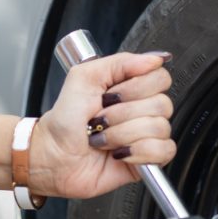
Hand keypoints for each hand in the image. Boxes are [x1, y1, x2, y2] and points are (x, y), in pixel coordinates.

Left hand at [29, 51, 174, 198]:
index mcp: (130, 88)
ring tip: (103, 138)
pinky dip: (138, 152)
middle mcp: (142, 110)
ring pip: (158, 128)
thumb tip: (154, 59)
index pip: (160, 77)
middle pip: (161, 104)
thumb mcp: (83, 78)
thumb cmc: (64, 123)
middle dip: (123, 113)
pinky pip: (164, 151)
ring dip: (123, 134)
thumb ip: (119, 62)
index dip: (136, 87)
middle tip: (101, 119)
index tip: (111, 95)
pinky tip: (119, 153)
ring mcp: (146, 135)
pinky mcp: (148, 160)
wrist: (54, 158)